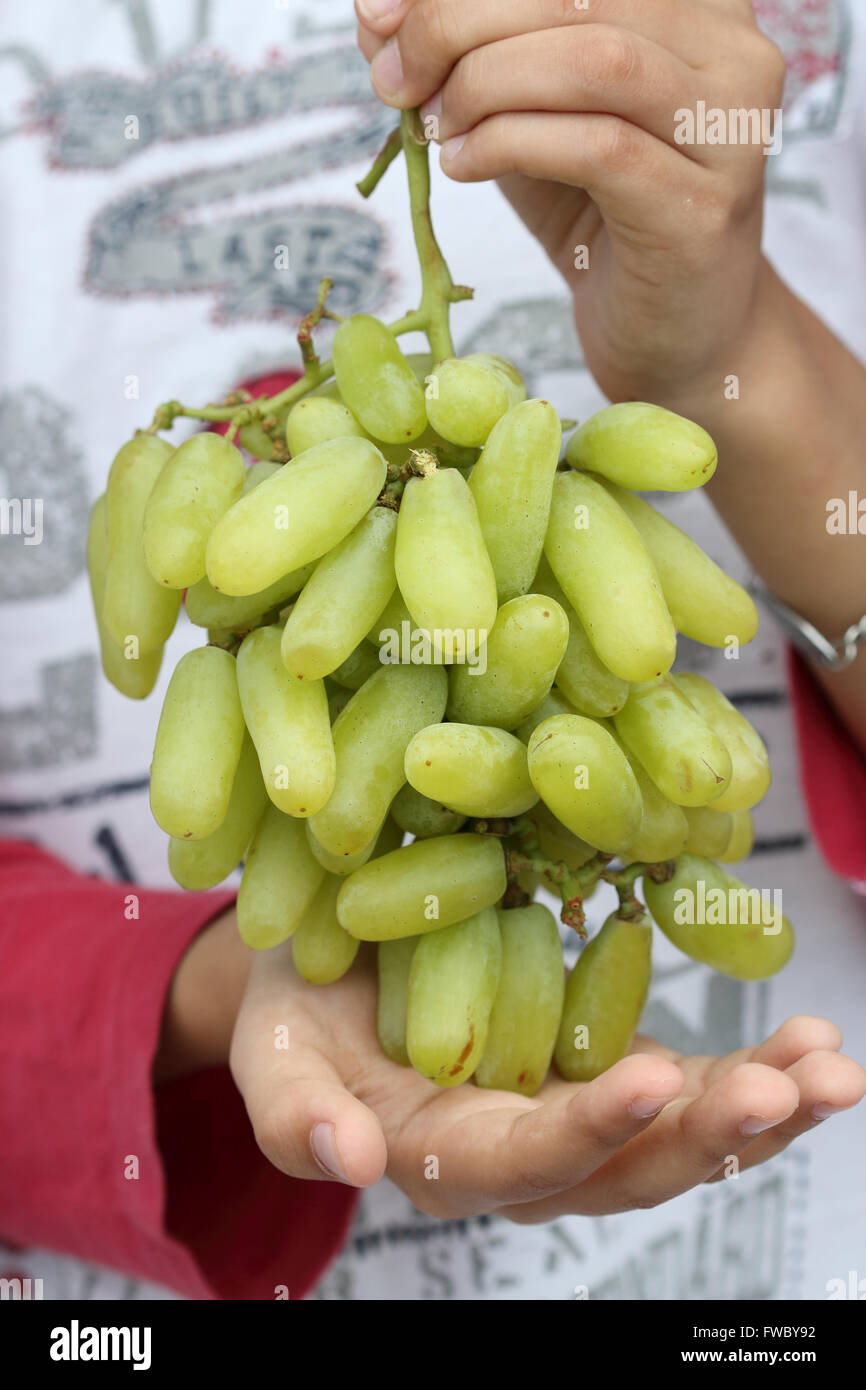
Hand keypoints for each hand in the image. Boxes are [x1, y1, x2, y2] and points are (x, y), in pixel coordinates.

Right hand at [229, 936, 864, 1219]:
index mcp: (441, 1159)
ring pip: (675, 1136)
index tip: (648, 1081)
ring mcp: (570, 1114)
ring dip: (758, 1107)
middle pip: (628, 1169)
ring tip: (832, 1068)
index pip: (522, 1164)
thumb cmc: (291, 1017)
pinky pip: (683, 1084)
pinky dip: (750, 1067)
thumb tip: (349, 1166)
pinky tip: (812, 1040)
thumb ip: (297, 1118)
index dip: (584, 1133)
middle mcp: (522, 1154)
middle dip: (712, 1135)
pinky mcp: (598, 1067)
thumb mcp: (274, 1059)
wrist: (323, 977)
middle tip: (792, 1089)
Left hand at [356, 0, 783, 408]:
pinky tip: (465, 166)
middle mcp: (733, 47)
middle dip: (458, 24)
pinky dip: (511, 145)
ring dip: (485, 85)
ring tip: (437, 130)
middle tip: (395, 79)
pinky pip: (597, 148)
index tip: (379, 18)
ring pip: (593, 60)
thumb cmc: (599, 215)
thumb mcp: (522, 115)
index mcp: (694, 2)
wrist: (672, 334)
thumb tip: (376, 16)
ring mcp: (729, 128)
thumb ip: (462, 58)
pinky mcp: (703, 208)